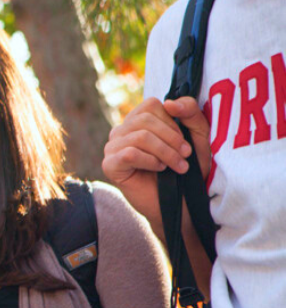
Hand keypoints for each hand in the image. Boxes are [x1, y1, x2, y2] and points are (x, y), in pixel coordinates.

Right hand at [103, 97, 211, 223]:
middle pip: (145, 120)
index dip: (172, 121)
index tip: (185, 142)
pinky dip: (151, 161)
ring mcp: (112, 148)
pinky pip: (129, 154)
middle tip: (185, 156)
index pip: (151, 105)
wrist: (181, 204)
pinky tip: (159, 170)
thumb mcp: (198, 136)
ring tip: (178, 167)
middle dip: (171, 138)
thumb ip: (190, 112)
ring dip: (165, 152)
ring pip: (139, 137)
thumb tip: (170, 103)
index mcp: (139, 121)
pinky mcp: (110, 165)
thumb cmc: (188, 170)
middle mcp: (122, 131)